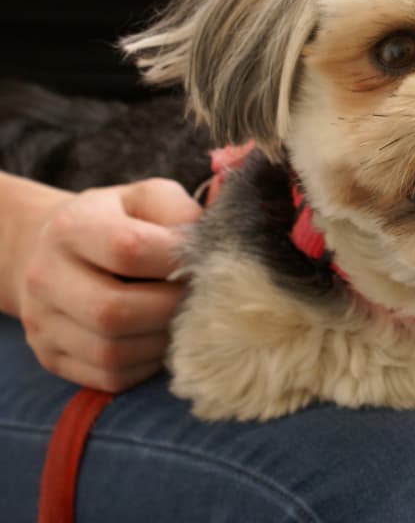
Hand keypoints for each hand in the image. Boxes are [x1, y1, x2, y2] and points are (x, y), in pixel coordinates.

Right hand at [15, 179, 201, 391]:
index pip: (129, 248)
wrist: (55, 250)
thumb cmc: (119, 221)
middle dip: (172, 308)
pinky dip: (146, 364)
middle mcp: (46, 277)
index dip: (177, 260)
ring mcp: (43, 324)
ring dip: (162, 341)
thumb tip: (210, 249)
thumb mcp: (148, 198)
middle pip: (114, 310)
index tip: (203, 261)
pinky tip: (161, 339)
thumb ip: (180, 212)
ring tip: (185, 319)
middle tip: (202, 299)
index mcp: (72, 227)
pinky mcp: (53, 358)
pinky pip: (109, 377)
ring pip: (112, 352)